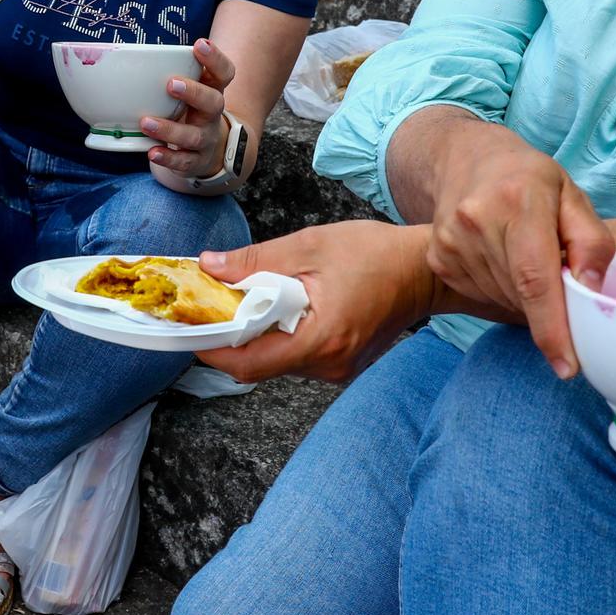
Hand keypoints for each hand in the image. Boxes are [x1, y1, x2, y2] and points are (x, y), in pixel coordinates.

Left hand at [142, 38, 233, 177]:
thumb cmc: (187, 113)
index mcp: (211, 91)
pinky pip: (184, 162)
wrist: (205, 153)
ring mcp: (206, 139)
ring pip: (194, 135)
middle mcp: (212, 114)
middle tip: (171, 84)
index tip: (199, 44)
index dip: (215, 59)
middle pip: (213, 102)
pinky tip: (152, 152)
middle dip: (194, 92)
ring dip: (170, 129)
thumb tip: (124, 56)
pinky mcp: (195, 162)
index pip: (224, 73)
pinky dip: (168, 158)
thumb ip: (168, 75)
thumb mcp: (187, 93)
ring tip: (146, 122)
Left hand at [196, 221, 503, 383]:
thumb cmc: (376, 254)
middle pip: (259, 364)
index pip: (249, 364)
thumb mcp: (310, 245)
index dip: (212, 348)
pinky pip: (295, 355)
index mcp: (320, 338)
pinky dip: (279, 333)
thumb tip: (209, 267)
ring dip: (257, 332)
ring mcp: (336, 369)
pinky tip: (282, 305)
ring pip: (276, 360)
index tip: (190, 326)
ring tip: (253, 296)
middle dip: (232, 334)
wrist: (425, 271)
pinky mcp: (340, 364)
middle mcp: (328, 364)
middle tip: (214, 301)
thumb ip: (256, 260)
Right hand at [425, 125, 613, 379]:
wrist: (464, 158)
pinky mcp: (439, 259)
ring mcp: (450, 242)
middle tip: (557, 272)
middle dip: (549, 304)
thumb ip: (591, 243)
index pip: (535, 278)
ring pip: (502, 300)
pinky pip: (481, 295)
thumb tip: (592, 291)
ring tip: (525, 256)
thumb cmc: (528, 178)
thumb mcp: (572, 195)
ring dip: (524, 297)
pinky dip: (501, 290)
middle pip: (522, 296)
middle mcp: (476, 221)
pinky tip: (502, 259)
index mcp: (518, 201)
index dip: (552, 328)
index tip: (568, 367)